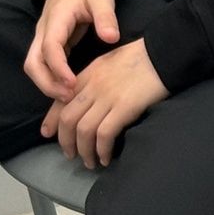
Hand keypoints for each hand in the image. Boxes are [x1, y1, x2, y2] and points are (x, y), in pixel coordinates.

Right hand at [23, 0, 119, 101]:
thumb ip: (106, 16)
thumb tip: (111, 38)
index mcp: (56, 18)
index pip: (49, 48)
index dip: (58, 68)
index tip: (72, 83)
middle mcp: (44, 30)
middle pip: (33, 63)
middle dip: (46, 83)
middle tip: (69, 97)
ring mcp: (44, 36)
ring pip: (35, 65)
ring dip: (47, 83)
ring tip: (69, 97)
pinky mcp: (50, 41)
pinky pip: (44, 64)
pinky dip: (51, 78)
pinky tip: (68, 88)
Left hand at [40, 38, 168, 167]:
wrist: (166, 53)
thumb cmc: (142, 57)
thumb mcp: (111, 62)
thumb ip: (96, 79)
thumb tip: (86, 101)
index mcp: (89, 73)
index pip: (61, 100)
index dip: (52, 120)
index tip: (48, 134)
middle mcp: (94, 86)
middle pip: (68, 119)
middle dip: (65, 142)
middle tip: (70, 154)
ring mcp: (109, 97)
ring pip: (84, 130)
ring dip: (84, 151)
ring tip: (89, 161)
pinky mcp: (125, 107)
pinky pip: (105, 134)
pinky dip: (101, 149)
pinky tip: (105, 157)